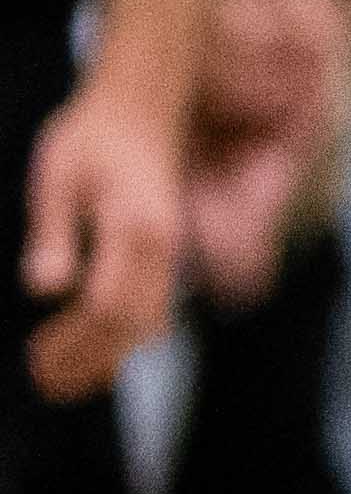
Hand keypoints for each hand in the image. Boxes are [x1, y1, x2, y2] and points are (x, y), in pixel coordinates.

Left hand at [23, 84, 181, 394]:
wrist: (138, 108)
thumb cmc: (89, 137)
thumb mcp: (55, 178)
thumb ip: (51, 235)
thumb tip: (44, 291)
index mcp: (136, 229)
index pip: (105, 305)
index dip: (72, 341)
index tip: (36, 359)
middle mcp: (163, 246)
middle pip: (131, 323)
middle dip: (90, 360)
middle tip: (47, 385)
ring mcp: (171, 251)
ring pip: (150, 322)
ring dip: (110, 356)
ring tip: (68, 379)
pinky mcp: (167, 252)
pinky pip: (156, 307)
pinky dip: (126, 336)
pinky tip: (99, 350)